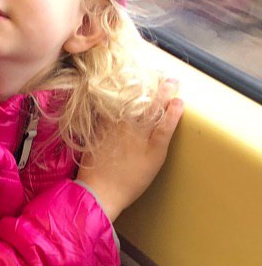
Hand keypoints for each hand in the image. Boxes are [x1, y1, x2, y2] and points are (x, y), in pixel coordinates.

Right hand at [76, 77, 182, 220]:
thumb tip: (97, 111)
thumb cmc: (90, 171)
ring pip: (152, 109)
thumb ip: (95, 126)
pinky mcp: (153, 150)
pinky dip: (173, 114)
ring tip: (171, 82)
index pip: (117, 98)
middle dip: (148, 84)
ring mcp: (139, 137)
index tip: (132, 74)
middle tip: (156, 72)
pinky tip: (178, 104)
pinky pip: (165, 128)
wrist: (99, 192)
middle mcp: (122, 125)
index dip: (126, 85)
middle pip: (136, 99)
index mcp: (106, 123)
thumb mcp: (87, 142)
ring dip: (163, 93)